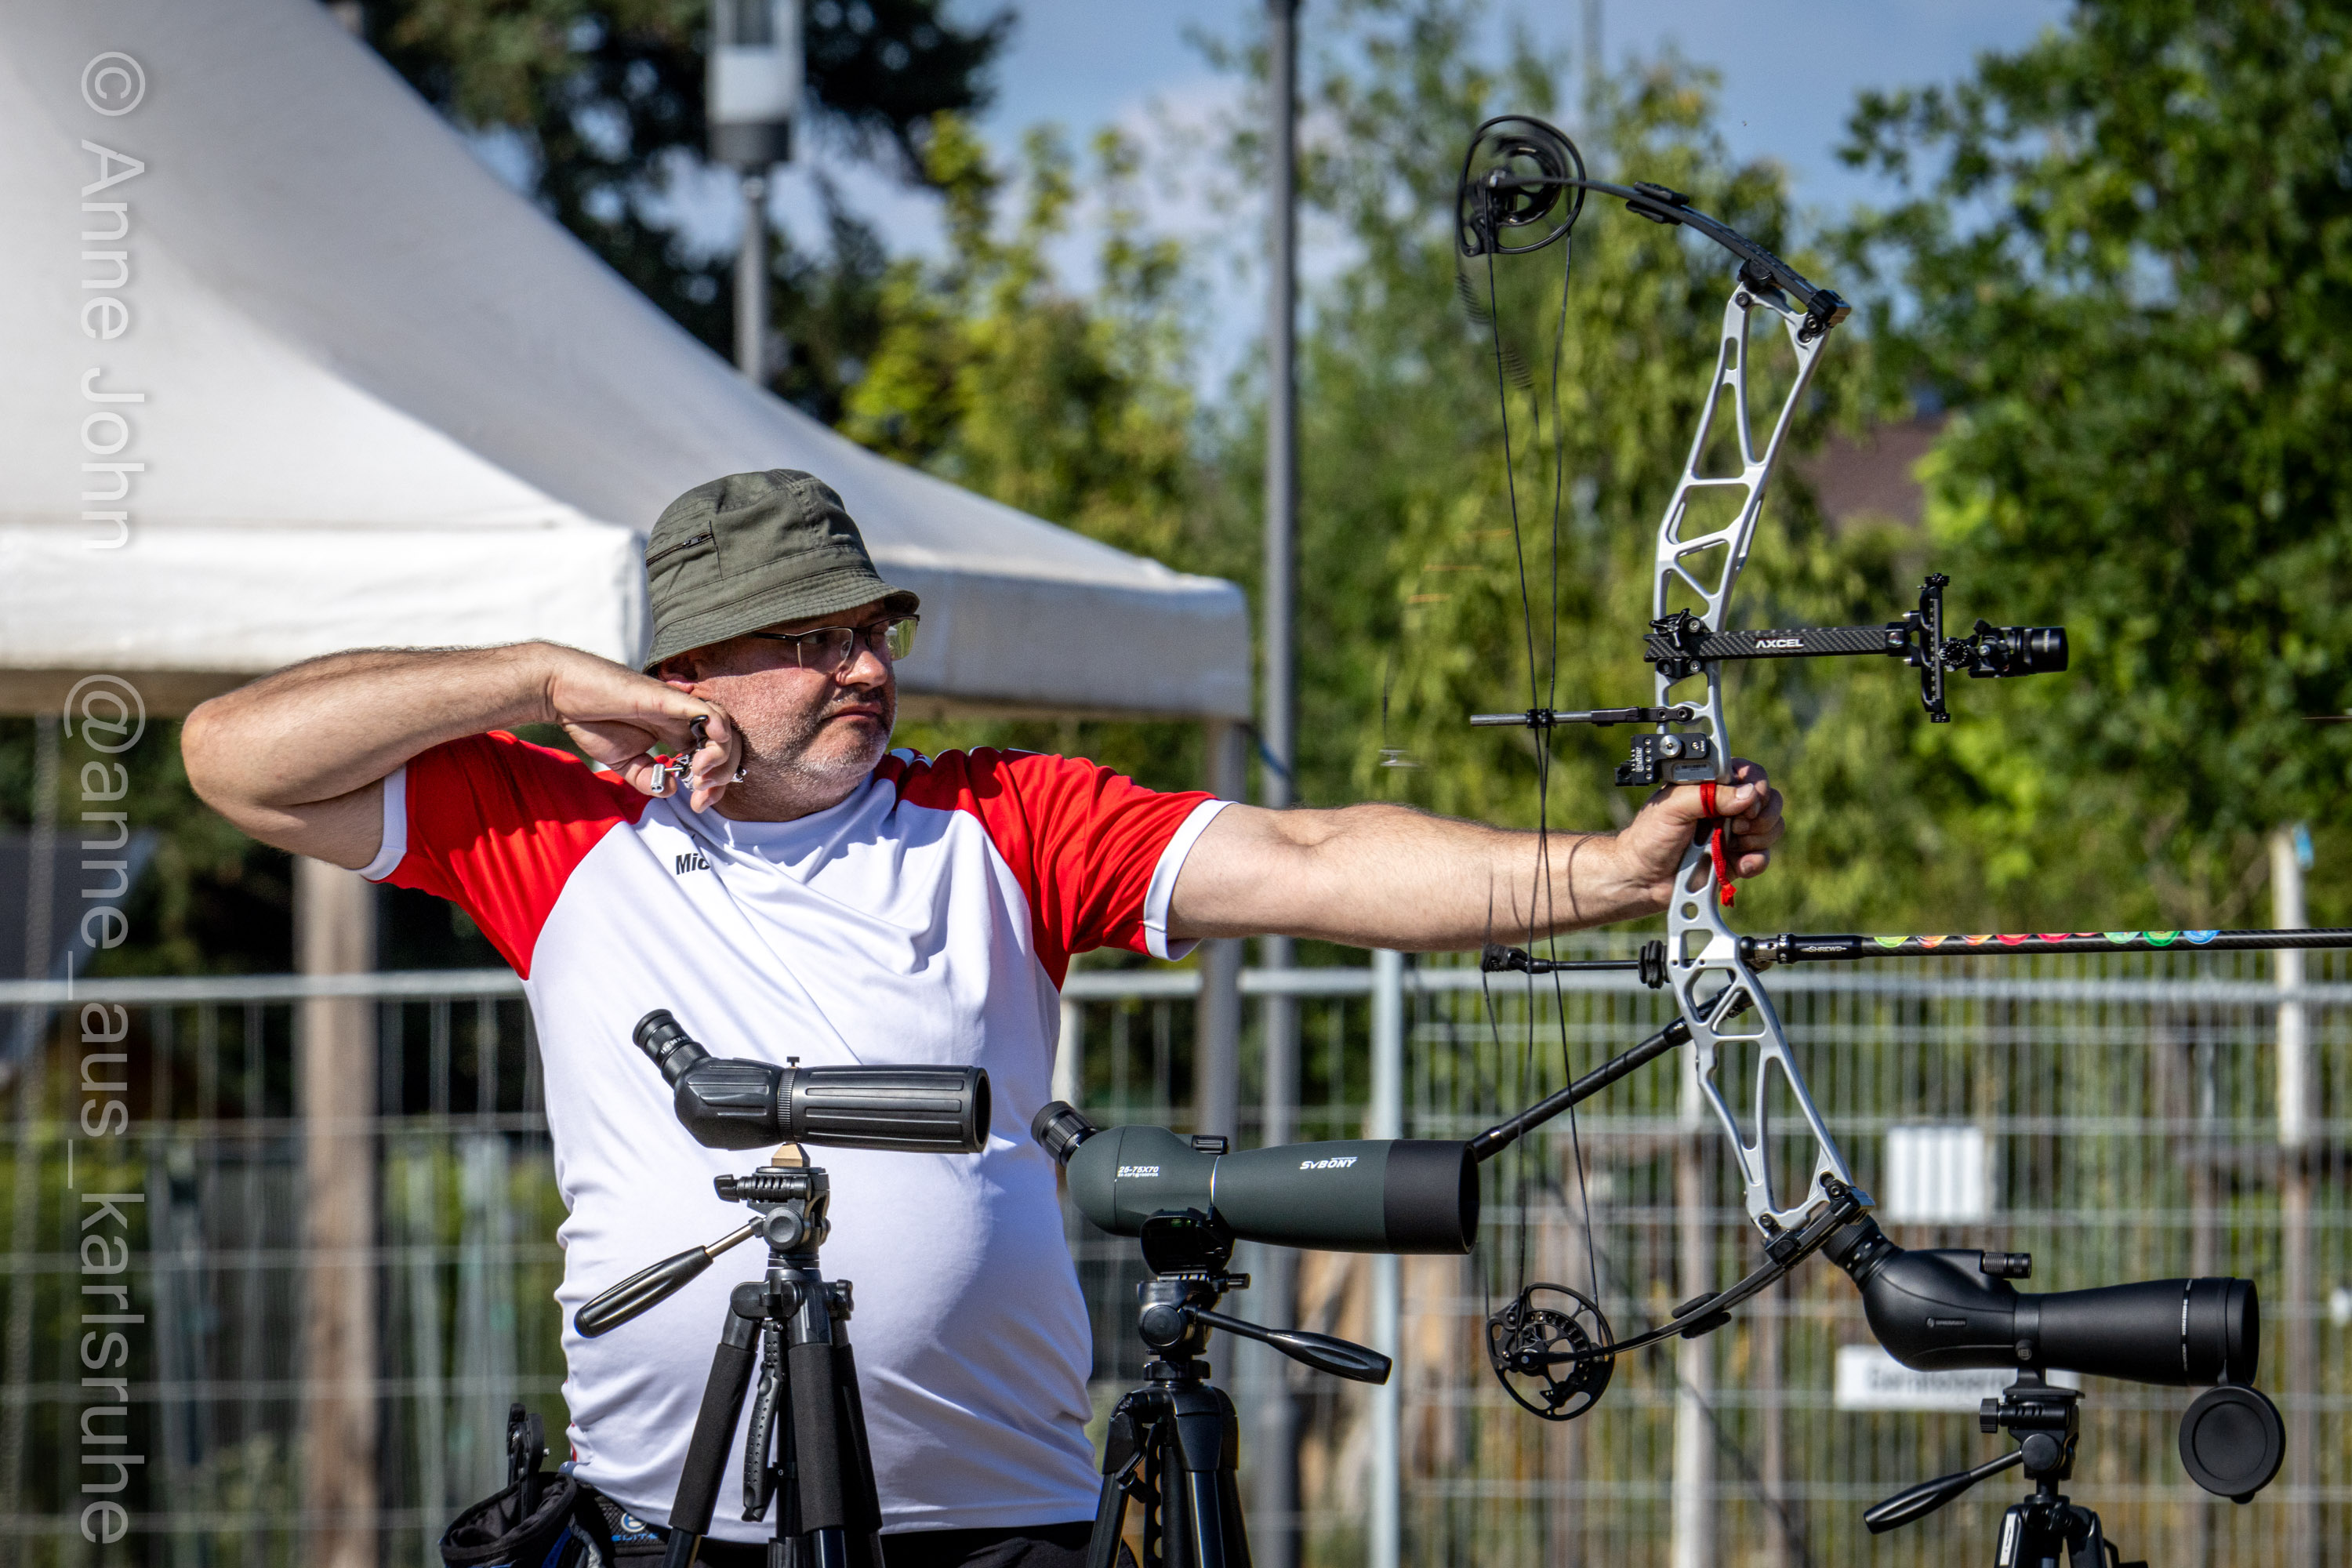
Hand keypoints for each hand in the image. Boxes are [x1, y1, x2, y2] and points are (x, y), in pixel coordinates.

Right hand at [539, 647, 740, 811]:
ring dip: (720, 754)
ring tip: (699, 773)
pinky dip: (716, 723)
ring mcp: (676, 708)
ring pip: (721, 726)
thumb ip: (649, 779)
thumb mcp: (625, 763)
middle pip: (726, 745)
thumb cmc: (593, 721)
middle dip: (723, 774)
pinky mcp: (664, 698)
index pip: (712, 758)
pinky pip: (701, 708)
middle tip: (701, 793)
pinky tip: (714, 740)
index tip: (699, 803)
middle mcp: (682, 720)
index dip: (715, 784)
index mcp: (676, 734)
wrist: (564, 695)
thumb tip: (674, 790)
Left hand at [1608, 757, 1784, 909]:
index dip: (1756, 786)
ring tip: (1731, 844)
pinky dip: (1756, 860)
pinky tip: (1739, 864)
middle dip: (1760, 814)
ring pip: (1772, 827)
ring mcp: (1735, 832)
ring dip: (1757, 837)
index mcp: (1712, 785)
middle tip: (1737, 826)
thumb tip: (1748, 795)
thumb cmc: (1650, 836)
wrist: (1643, 878)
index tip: (1747, 801)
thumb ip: (1709, 796)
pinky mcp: (1738, 858)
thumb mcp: (1673, 807)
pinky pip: (1763, 856)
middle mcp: (1727, 806)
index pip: (1751, 773)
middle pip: (1770, 799)